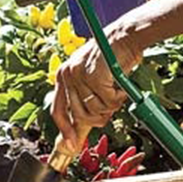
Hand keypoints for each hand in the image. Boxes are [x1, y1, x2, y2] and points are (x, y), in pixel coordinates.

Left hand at [49, 28, 142, 152]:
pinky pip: (109, 101)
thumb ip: (84, 98)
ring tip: (117, 92)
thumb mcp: (93, 77)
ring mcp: (80, 76)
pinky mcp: (94, 77)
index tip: (73, 144)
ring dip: (111, 106)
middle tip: (111, 107)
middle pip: (80, 115)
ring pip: (95, 110)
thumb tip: (80, 128)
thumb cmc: (113, 57)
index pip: (58, 110)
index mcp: (63, 76)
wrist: (124, 37)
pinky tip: (121, 86)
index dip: (65, 130)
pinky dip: (119, 97)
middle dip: (99, 117)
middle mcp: (67, 76)